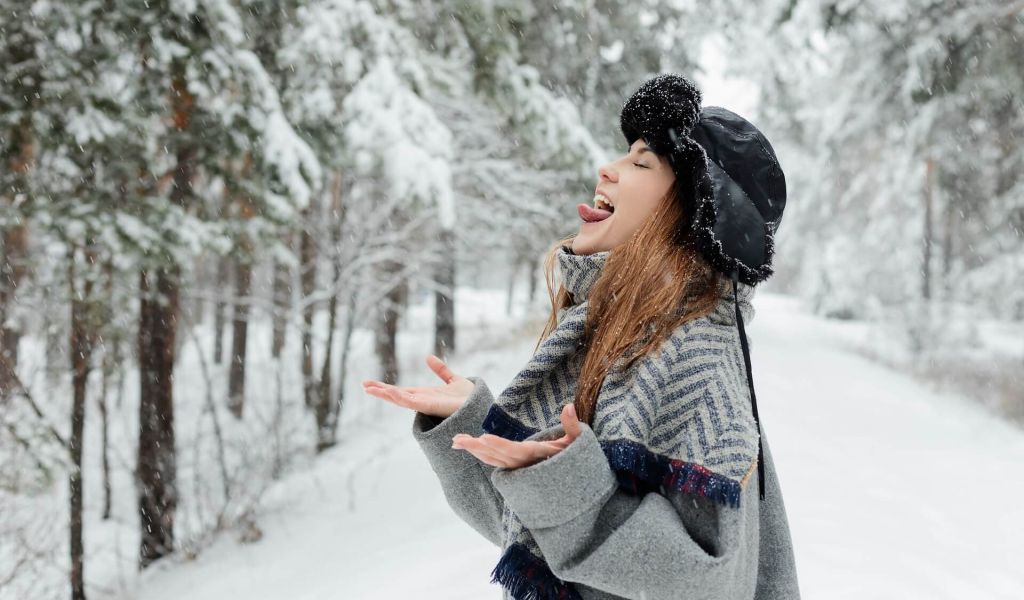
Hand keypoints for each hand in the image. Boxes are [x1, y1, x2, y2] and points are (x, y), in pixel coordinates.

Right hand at [362, 354, 473, 418]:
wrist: (482, 407)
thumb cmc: (470, 399)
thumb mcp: (453, 379)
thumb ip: (441, 370)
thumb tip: (428, 357)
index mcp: (425, 395)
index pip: (401, 391)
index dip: (386, 387)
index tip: (370, 384)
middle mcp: (422, 401)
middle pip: (397, 395)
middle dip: (380, 391)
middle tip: (363, 385)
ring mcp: (425, 405)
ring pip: (400, 399)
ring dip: (385, 394)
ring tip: (368, 388)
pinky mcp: (431, 407)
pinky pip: (413, 402)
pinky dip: (400, 397)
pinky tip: (390, 391)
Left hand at [451, 403, 581, 468]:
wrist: (571, 483)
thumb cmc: (574, 458)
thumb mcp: (577, 442)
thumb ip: (572, 425)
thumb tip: (569, 406)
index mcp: (535, 455)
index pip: (514, 450)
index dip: (499, 445)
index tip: (484, 438)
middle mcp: (522, 463)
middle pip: (496, 455)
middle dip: (476, 447)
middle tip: (457, 440)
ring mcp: (516, 467)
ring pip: (491, 459)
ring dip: (473, 450)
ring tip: (456, 441)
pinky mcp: (512, 467)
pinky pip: (493, 461)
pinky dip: (479, 454)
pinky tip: (466, 446)